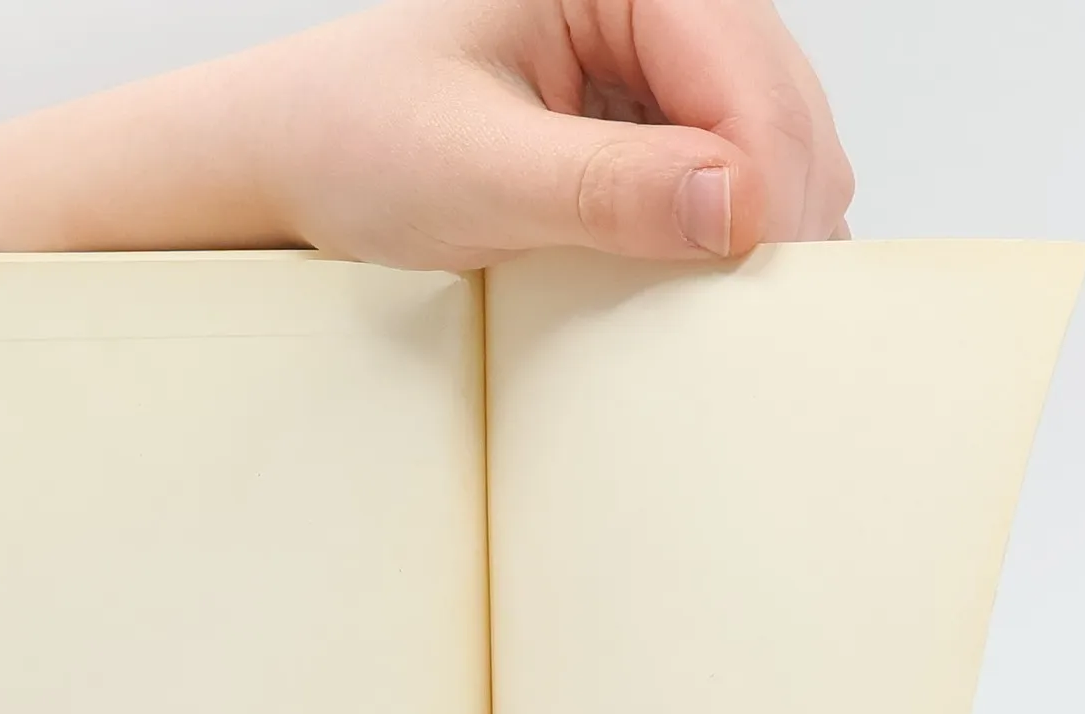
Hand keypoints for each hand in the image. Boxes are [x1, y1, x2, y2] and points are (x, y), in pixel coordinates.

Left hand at [255, 0, 852, 266]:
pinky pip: (731, 173)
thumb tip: (732, 206)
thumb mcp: (474, 171)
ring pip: (770, 140)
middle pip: (777, 98)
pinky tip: (710, 283)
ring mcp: (656, 58)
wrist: (303, 160)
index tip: (757, 267)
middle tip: (765, 311)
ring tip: (735, 305)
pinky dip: (732, 232)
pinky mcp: (649, 119)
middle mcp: (649, 1)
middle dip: (781, 201)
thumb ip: (605, 187)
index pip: (739, 62)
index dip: (767, 169)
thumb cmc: (358, 138)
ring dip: (765, 222)